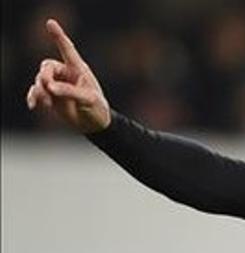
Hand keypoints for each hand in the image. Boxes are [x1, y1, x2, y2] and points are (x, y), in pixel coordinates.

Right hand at [26, 19, 110, 133]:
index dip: (58, 36)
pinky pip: (36, 92)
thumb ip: (69, 92)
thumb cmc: (96, 108)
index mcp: (78, 69)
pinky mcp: (50, 95)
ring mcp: (56, 84)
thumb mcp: (87, 99)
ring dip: (40, 90)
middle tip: (48, 88)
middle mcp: (65, 73)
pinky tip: (33, 105)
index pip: (67, 49)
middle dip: (45, 76)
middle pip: (47, 67)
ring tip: (48, 104)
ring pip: (40, 80)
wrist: (94, 124)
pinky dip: (33, 97)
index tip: (50, 23)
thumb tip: (49, 87)